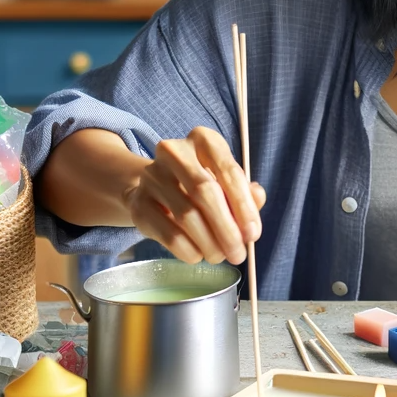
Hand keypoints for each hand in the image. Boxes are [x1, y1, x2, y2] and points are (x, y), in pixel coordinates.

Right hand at [124, 126, 265, 264]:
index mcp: (204, 140)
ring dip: (209, 243)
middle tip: (238, 253)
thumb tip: (257, 199)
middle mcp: (175, 152)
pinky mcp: (138, 202)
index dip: (244, 206)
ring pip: (187, 215)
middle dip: (227, 228)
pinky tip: (198, 255)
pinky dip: (187, 249)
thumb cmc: (199, 183)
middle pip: (205, 193)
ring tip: (220, 256)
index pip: (229, 171)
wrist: (153, 187)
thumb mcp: (225, 181)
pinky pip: (167, 232)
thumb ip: (245, 191)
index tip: (253, 234)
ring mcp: (152, 176)